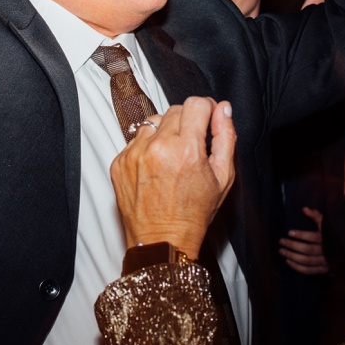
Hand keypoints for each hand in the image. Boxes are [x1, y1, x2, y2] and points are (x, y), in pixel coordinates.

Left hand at [111, 97, 235, 257]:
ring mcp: (134, 154)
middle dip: (187, 121)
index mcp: (186, 149)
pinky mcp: (119, 163)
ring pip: (153, 122)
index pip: (195, 104)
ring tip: (172, 157)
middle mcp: (157, 148)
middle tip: (192, 144)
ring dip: (165, 132)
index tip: (207, 119)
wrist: (162, 240)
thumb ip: (225, 137)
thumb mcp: (223, 176)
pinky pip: (135, 140)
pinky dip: (147, 147)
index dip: (206, 109)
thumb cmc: (193, 214)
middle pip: (175, 110)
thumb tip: (223, 109)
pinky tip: (156, 168)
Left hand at [279, 207, 328, 274]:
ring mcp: (327, 261)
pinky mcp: (325, 270)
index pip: (313, 237)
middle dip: (293, 246)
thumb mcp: (328, 223)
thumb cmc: (335, 234)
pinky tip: (288, 262)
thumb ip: (316, 216)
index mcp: (328, 238)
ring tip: (282, 251)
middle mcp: (328, 250)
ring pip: (307, 261)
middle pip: (308, 250)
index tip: (289, 232)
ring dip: (292, 257)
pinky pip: (310, 271)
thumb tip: (304, 209)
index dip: (301, 235)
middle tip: (281, 241)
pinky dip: (298, 268)